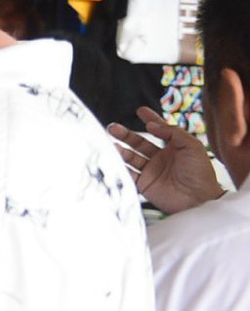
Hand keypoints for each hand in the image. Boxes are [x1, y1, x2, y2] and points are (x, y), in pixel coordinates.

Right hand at [109, 107, 223, 214]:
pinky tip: (113, 160)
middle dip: (126, 134)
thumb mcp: (192, 146)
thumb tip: (153, 125)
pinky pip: (128, 173)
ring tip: (110, 143)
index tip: (141, 111)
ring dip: (120, 149)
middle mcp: (160, 158)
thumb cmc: (200, 173)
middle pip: (139, 143)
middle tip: (113, 127)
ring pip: (131, 157)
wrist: (197, 199)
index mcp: (174, 148)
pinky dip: (119, 167)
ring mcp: (151, 171)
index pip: (159, 130)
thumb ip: (173, 133)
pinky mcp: (144, 184)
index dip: (150, 120)